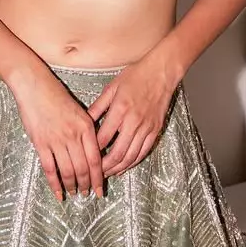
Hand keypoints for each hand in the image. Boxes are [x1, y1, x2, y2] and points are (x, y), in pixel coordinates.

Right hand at [9, 67, 102, 200]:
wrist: (34, 86)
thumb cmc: (57, 96)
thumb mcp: (79, 111)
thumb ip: (87, 131)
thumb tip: (93, 153)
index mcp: (86, 127)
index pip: (96, 160)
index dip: (98, 178)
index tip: (100, 190)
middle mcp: (73, 135)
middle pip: (83, 168)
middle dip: (86, 185)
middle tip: (87, 194)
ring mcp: (56, 140)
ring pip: (67, 171)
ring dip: (72, 186)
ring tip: (74, 193)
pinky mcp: (40, 143)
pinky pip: (49, 169)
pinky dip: (54, 184)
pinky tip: (58, 193)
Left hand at [88, 47, 179, 178]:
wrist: (161, 73)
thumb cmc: (136, 76)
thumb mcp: (111, 88)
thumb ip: (97, 107)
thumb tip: (84, 122)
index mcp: (120, 110)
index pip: (103, 138)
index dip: (93, 152)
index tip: (85, 157)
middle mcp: (133, 121)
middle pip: (117, 153)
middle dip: (104, 167)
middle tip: (95, 173)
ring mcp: (146, 127)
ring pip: (131, 156)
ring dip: (118, 168)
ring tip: (107, 173)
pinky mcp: (155, 130)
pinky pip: (143, 152)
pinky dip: (133, 162)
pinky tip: (124, 166)